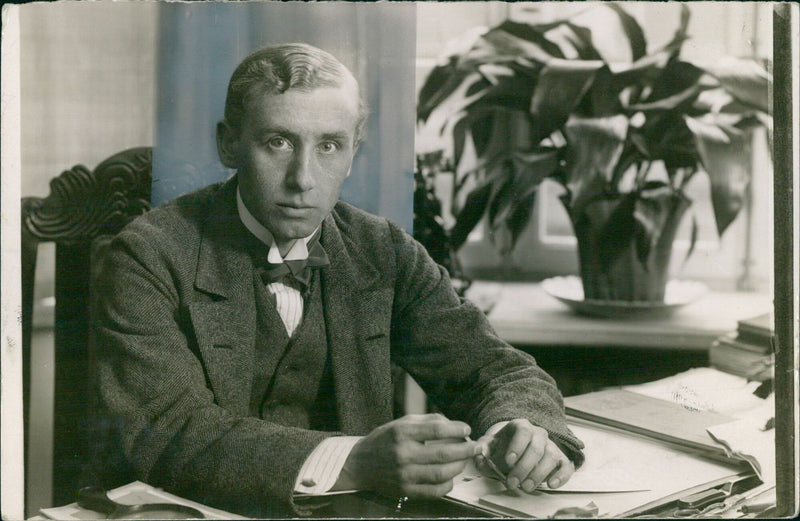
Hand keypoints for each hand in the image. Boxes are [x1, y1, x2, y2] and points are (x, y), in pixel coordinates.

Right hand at [338, 413, 480, 497]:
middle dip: (465, 449)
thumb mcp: (401, 423)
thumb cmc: (384, 441)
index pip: (436, 430)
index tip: (466, 429)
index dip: (456, 429)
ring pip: (442, 473)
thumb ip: (426, 421)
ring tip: (464, 460)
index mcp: (402, 433)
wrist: (360, 465)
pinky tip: (451, 476)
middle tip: (475, 447)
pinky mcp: (405, 491)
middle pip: (443, 453)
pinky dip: (447, 484)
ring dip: (459, 466)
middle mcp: (403, 454)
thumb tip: (452, 424)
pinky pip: (434, 491)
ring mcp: (404, 475)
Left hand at [475, 419, 573, 491]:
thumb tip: (479, 456)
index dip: (517, 445)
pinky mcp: (560, 460)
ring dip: (538, 474)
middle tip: (512, 482)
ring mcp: (551, 446)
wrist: (514, 450)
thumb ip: (481, 450)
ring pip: (550, 456)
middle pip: (536, 447)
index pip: (523, 431)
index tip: (508, 461)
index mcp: (521, 426)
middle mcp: (538, 434)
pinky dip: (561, 476)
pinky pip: (566, 466)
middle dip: (524, 467)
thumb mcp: (489, 446)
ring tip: (526, 487)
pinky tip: (551, 484)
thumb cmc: (502, 448)